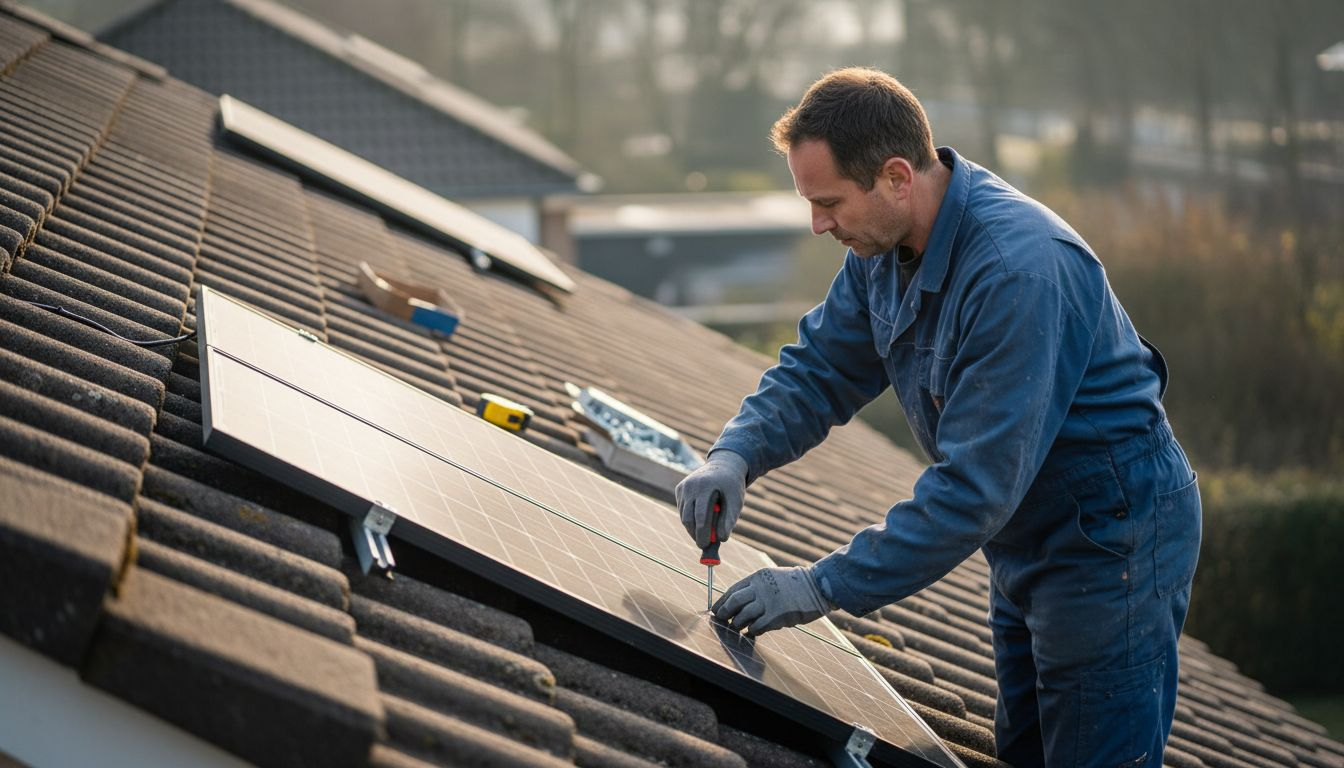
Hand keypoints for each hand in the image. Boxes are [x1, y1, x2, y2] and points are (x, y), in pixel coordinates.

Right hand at [676, 450, 747, 548]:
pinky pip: (683, 510)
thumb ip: (729, 520)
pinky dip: (691, 519)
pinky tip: (702, 516)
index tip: (705, 546)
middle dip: (695, 534)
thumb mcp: (736, 501)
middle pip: (688, 518)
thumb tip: (721, 539)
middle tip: (703, 545)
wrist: (724, 466)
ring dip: (693, 527)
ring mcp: (683, 487)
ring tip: (706, 530)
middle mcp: (690, 485)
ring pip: (684, 516)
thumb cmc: (731, 486)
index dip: (702, 533)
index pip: (700, 515)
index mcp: (706, 486)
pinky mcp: (679, 489)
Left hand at [712, 566, 831, 635]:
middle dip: (724, 613)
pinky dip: (752, 631)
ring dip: (737, 624)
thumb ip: (756, 588)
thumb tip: (737, 604)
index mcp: (758, 577)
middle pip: (734, 602)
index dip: (721, 601)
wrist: (817, 587)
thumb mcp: (772, 578)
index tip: (715, 609)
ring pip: (742, 616)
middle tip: (720, 619)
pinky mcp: (777, 616)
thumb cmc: (795, 585)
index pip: (733, 590)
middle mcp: (760, 588)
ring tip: (738, 627)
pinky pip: (756, 627)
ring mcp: (768, 602)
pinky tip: (753, 631)